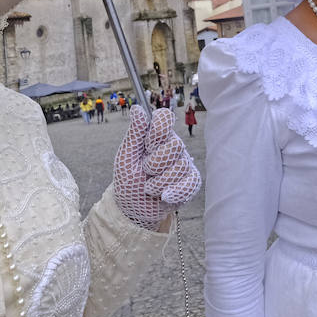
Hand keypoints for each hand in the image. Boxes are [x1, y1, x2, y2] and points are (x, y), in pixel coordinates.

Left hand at [113, 106, 200, 228]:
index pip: (165, 118)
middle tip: (145, 171)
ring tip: (149, 187)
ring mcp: (183, 163)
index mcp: (156, 136)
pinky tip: (164, 196)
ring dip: (159, 182)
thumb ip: (134, 133)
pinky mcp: (191, 182)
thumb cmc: (128, 179)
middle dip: (154, 164)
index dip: (157, 130)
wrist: (133, 208)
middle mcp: (172, 146)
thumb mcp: (126, 157)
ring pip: (180, 167)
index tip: (147, 144)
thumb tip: (137, 108)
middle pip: (174, 145)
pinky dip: (175, 191)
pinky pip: (190, 183)